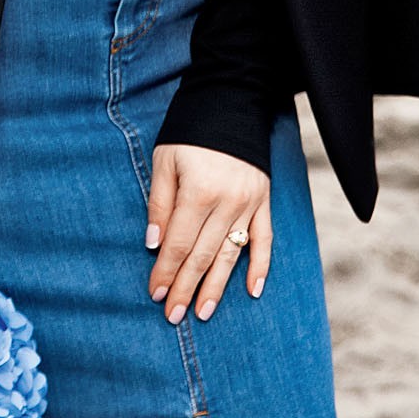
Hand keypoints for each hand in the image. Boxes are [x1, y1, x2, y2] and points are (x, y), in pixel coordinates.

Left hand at [145, 143, 270, 322]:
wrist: (230, 101)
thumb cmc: (190, 132)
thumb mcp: (165, 160)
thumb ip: (159, 203)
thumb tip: (154, 244)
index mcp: (198, 192)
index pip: (179, 243)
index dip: (165, 271)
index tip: (154, 293)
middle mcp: (227, 203)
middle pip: (202, 255)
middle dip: (185, 288)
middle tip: (172, 315)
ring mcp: (249, 204)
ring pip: (230, 255)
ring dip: (216, 286)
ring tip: (203, 312)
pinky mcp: (264, 202)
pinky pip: (264, 240)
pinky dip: (260, 267)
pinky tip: (253, 291)